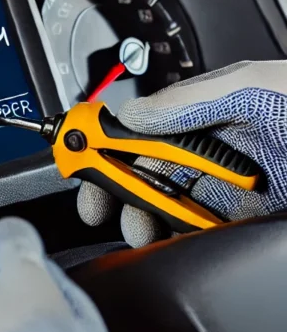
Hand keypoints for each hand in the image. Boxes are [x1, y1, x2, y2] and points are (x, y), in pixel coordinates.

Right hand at [78, 60, 286, 246]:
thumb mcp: (252, 89)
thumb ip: (189, 99)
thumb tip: (129, 115)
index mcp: (202, 115)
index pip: (139, 132)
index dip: (103, 146)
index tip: (78, 159)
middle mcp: (208, 151)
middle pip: (144, 173)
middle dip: (114, 190)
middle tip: (98, 206)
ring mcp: (225, 189)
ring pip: (165, 207)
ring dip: (143, 220)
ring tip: (141, 230)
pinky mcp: (243, 221)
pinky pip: (199, 234)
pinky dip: (178, 240)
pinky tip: (171, 242)